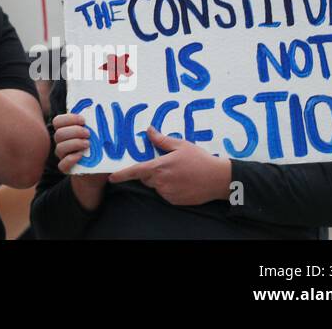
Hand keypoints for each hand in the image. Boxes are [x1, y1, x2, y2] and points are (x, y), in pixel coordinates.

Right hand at [52, 111, 108, 210]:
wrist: (97, 172)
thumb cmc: (98, 150)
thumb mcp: (97, 136)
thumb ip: (95, 125)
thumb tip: (108, 108)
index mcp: (66, 131)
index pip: (58, 121)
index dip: (68, 118)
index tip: (83, 120)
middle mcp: (61, 143)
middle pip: (58, 134)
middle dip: (74, 131)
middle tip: (88, 133)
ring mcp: (63, 156)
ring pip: (59, 148)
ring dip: (74, 144)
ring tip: (88, 144)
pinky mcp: (66, 168)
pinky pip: (62, 164)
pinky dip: (71, 159)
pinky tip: (80, 156)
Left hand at [107, 126, 231, 204]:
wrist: (218, 178)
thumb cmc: (200, 159)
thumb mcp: (181, 145)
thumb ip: (161, 140)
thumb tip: (149, 130)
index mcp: (160, 167)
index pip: (135, 171)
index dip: (122, 175)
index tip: (112, 178)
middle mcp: (161, 182)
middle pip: (146, 178)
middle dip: (151, 172)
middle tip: (166, 164)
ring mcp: (168, 193)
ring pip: (156, 186)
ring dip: (160, 180)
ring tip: (178, 173)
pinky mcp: (175, 201)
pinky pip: (166, 194)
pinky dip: (169, 188)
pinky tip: (182, 182)